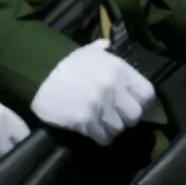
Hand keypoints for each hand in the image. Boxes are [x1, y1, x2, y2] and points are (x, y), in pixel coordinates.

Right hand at [28, 40, 156, 143]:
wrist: (38, 73)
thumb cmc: (65, 62)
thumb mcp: (88, 51)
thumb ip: (104, 50)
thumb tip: (109, 46)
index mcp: (119, 70)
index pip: (148, 94)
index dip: (143, 103)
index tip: (135, 105)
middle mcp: (114, 89)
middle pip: (135, 116)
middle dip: (127, 118)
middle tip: (116, 116)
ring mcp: (100, 107)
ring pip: (119, 129)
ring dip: (112, 128)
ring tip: (102, 123)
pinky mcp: (86, 122)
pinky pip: (103, 138)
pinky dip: (100, 136)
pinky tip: (92, 130)